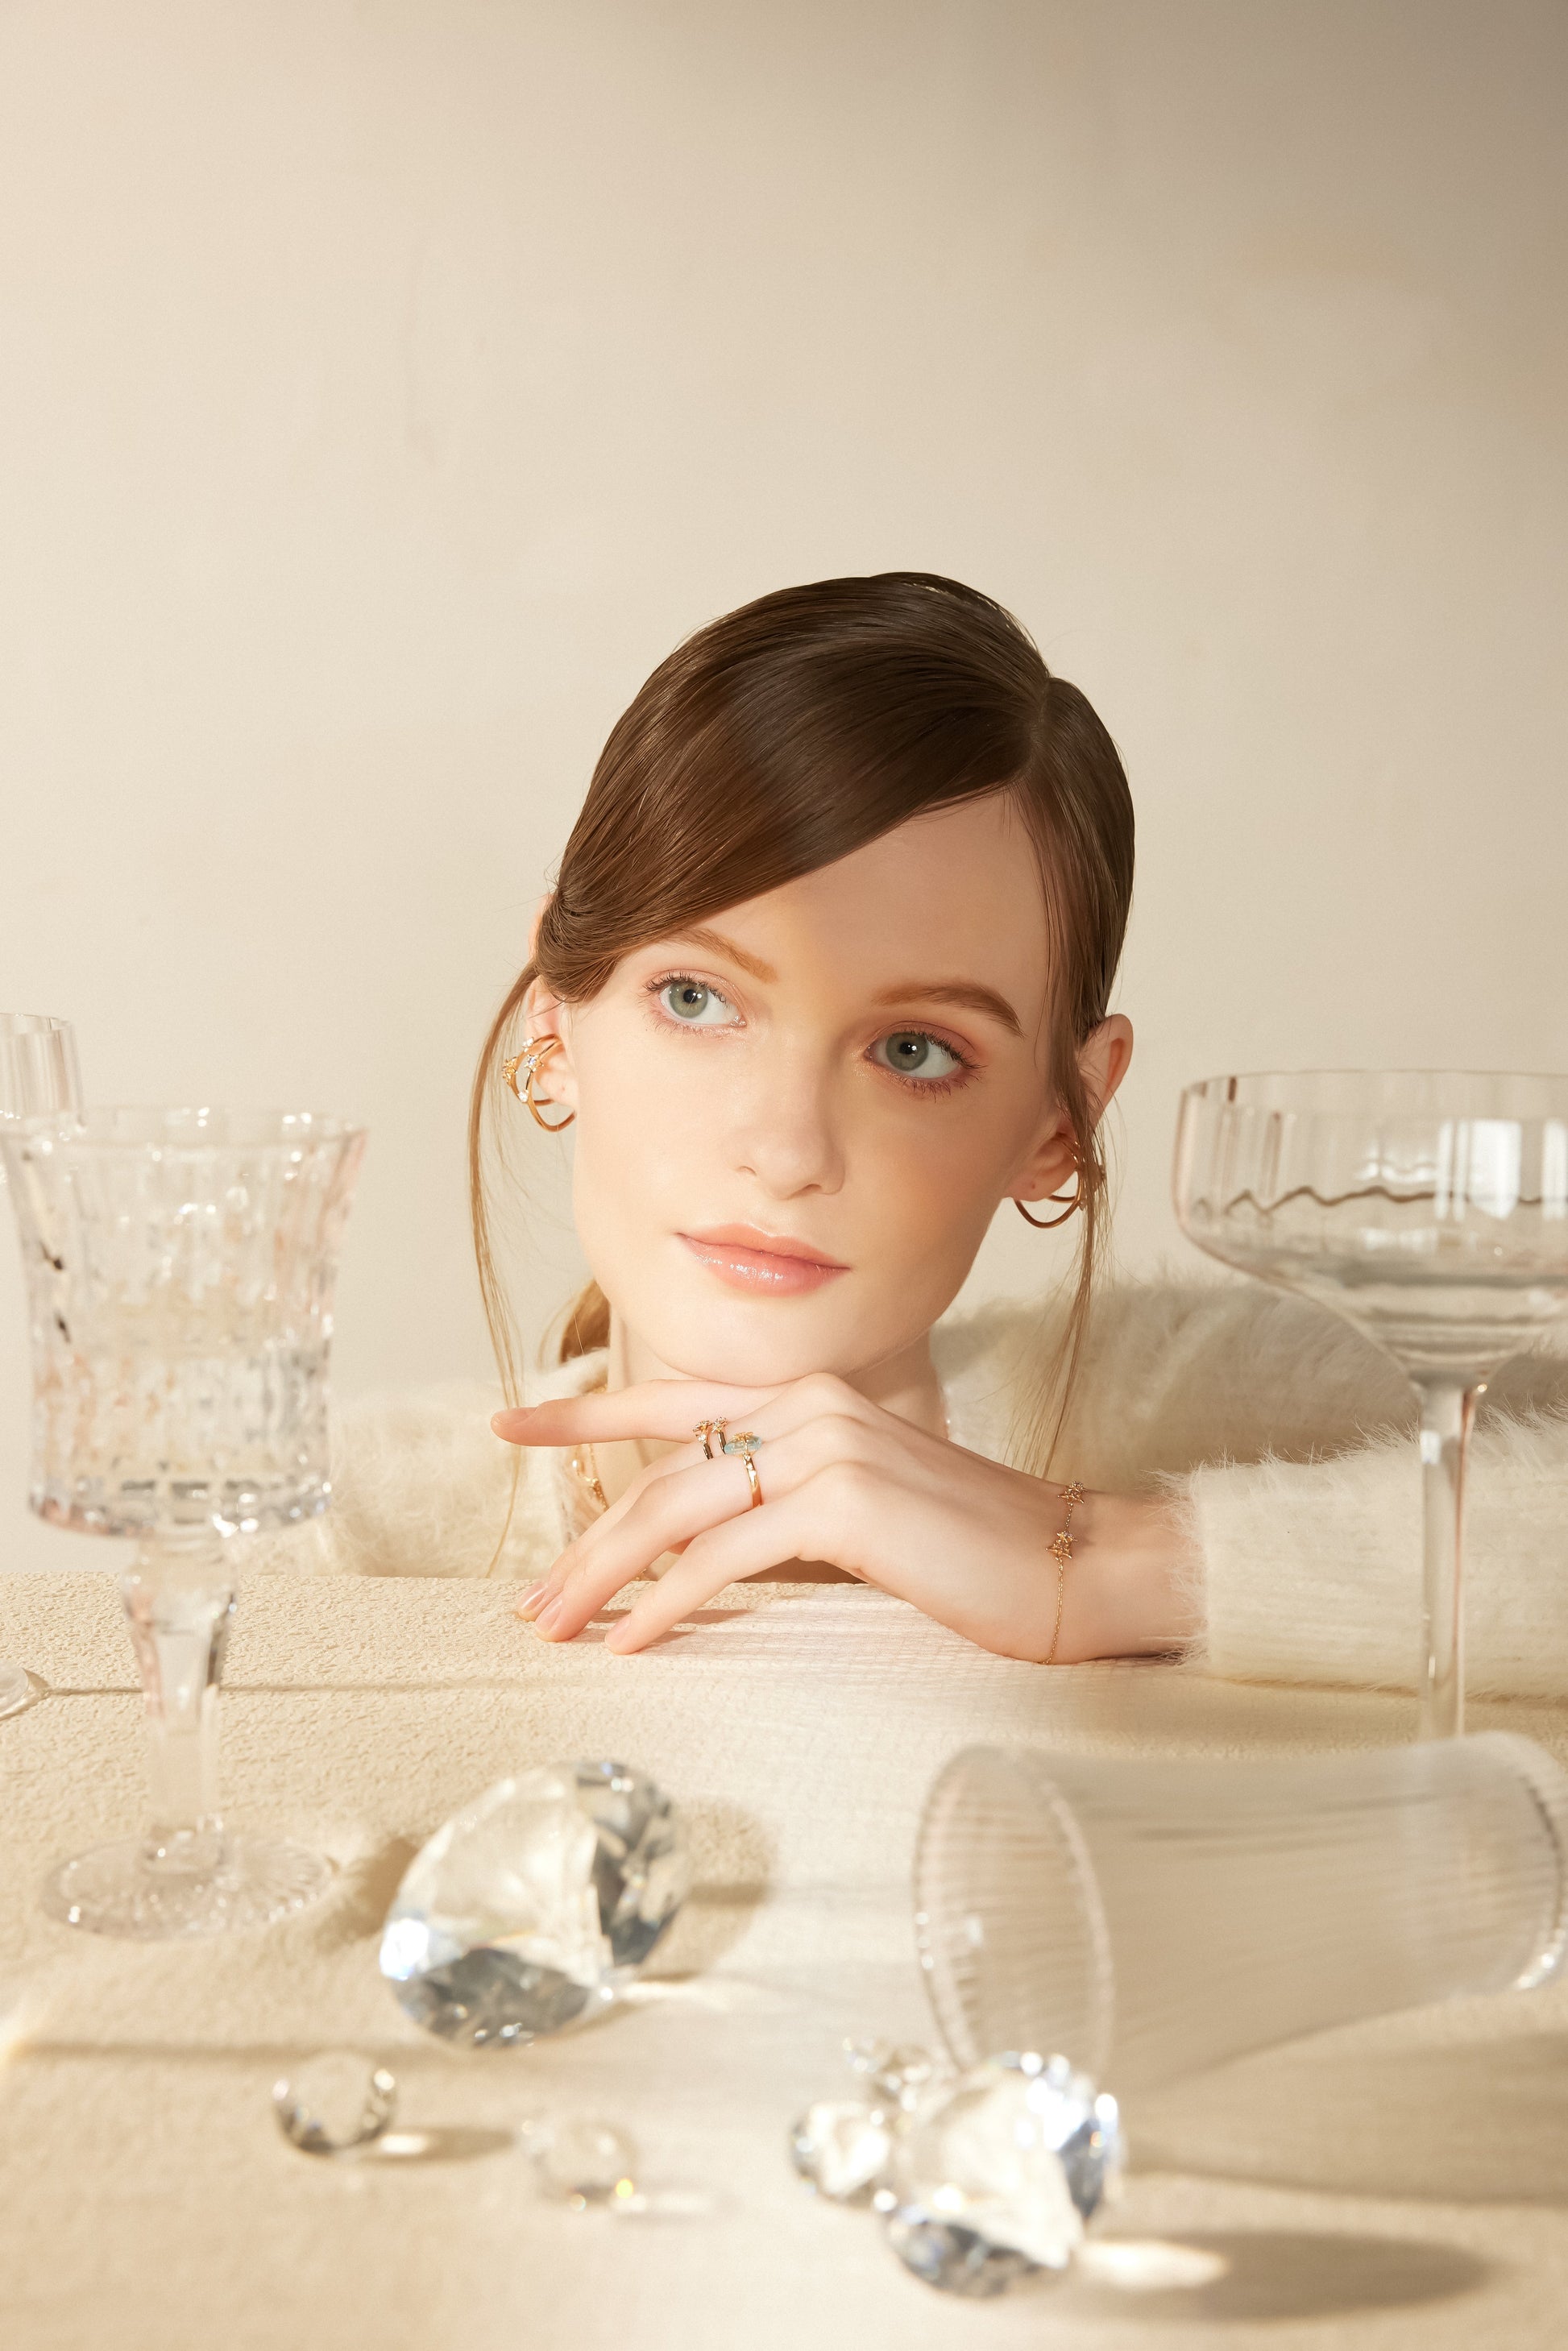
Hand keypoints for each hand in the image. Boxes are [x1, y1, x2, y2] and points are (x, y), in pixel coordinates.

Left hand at [492, 1373, 1195, 1659]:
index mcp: (812, 1397)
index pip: (675, 1398)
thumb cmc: (974, 1555)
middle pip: (662, 1470)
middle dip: (585, 1539)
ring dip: (605, 1577)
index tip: (509, 1423)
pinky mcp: (842, 1502)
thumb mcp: (865, 1512)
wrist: (1074, 1566)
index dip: (585, 1413)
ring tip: (558, 1630)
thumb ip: (789, 1505)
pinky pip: (723, 1557)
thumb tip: (707, 1551)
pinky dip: (668, 1603)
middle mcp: (811, 1404)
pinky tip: (632, 1643)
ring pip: (677, 1510)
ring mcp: (826, 1445)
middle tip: (530, 1601)